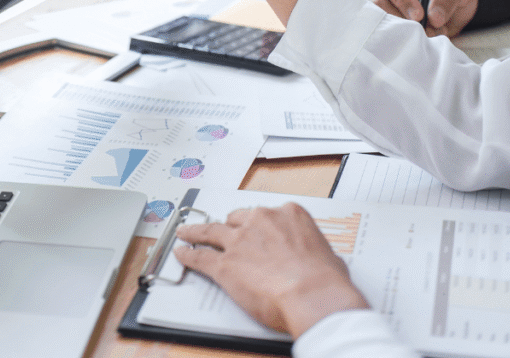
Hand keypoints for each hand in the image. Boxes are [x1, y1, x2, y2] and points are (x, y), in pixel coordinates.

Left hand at [174, 203, 368, 337]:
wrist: (313, 295)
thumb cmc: (325, 279)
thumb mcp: (327, 255)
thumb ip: (311, 249)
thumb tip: (314, 259)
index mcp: (288, 214)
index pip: (267, 214)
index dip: (258, 224)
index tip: (256, 228)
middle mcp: (261, 221)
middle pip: (236, 219)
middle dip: (229, 226)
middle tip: (221, 231)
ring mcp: (239, 241)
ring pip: (210, 231)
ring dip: (196, 232)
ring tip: (186, 232)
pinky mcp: (225, 264)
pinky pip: (200, 256)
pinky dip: (189, 254)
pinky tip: (182, 253)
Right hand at [370, 0, 478, 36]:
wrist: (455, 7)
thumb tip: (434, 17)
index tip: (419, 15)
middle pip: (381, 4)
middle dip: (405, 20)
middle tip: (429, 30)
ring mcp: (386, 6)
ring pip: (384, 21)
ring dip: (408, 32)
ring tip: (433, 33)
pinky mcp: (390, 24)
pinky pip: (392, 33)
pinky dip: (409, 38)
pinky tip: (427, 38)